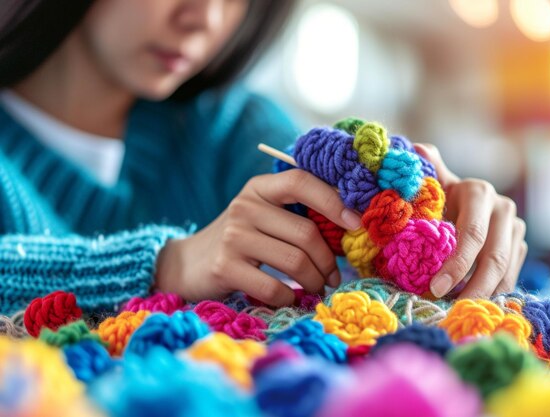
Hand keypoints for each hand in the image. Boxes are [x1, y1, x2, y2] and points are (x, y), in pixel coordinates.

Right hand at [155, 170, 361, 305]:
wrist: (188, 265)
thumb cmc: (241, 240)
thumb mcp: (263, 216)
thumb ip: (297, 213)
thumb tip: (350, 223)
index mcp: (259, 188)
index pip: (301, 181)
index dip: (334, 200)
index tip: (356, 223)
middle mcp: (245, 207)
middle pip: (306, 233)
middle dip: (329, 260)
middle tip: (334, 276)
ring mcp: (233, 237)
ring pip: (295, 261)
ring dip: (315, 281)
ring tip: (318, 288)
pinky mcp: (225, 267)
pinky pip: (274, 287)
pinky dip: (290, 298)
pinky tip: (291, 298)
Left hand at [415, 144, 526, 298]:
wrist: (456, 199)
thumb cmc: (435, 195)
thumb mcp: (429, 181)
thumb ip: (424, 168)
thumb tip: (414, 149)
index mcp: (479, 192)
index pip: (472, 234)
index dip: (456, 263)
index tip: (435, 287)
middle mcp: (504, 208)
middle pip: (494, 258)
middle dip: (472, 288)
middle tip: (450, 309)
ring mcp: (516, 229)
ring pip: (506, 271)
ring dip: (482, 295)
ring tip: (458, 311)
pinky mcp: (520, 246)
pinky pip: (510, 277)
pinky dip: (491, 294)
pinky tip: (470, 305)